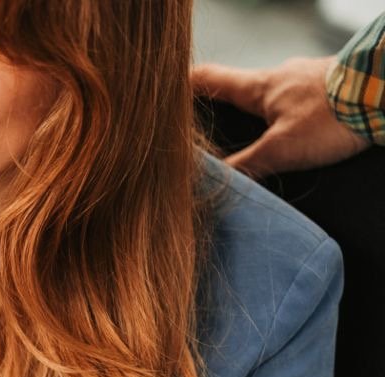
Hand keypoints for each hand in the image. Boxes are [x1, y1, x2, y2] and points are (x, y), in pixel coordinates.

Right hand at [193, 57, 369, 176]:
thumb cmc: (333, 115)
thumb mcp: (282, 149)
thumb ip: (246, 164)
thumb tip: (214, 179)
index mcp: (259, 86)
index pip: (207, 80)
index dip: (182, 87)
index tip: (164, 95)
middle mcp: (281, 76)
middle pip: (241, 90)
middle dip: (227, 110)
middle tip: (216, 132)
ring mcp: (308, 77)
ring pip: (274, 97)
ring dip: (265, 115)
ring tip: (266, 139)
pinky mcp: (332, 85)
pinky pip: (302, 100)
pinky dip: (295, 115)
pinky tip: (304, 132)